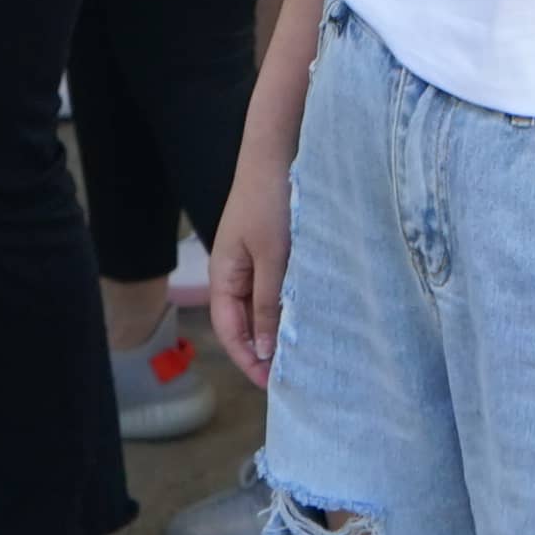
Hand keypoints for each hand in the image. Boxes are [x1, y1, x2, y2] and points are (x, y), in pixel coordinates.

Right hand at [207, 171, 293, 384]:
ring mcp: (255, 258)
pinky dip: (289, 304)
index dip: (248, 360)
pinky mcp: (275, 246)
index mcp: (224, 275)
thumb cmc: (271, 200)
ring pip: (263, 305)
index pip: (229, 331)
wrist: (279, 148)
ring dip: (279, 329)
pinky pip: (278, 286)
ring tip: (304, 354)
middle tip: (293, 377)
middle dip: (263, 351)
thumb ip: (267, 304)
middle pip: (244, 322)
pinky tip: (310, 314)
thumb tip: (265, 351)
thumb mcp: (272, 257)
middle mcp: (236, 271)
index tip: (272, 385)